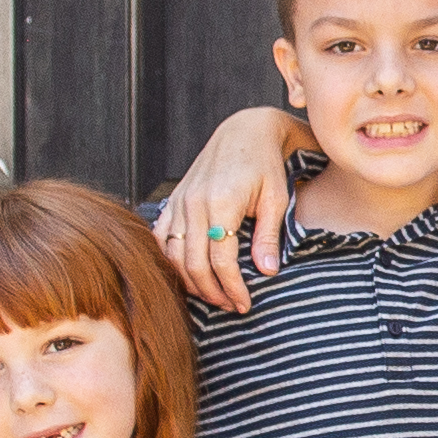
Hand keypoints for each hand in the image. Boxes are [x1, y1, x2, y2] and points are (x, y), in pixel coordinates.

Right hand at [153, 105, 314, 310]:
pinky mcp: (173, 200)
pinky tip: (188, 275)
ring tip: (213, 295)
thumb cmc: (265, 165)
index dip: (232, 287)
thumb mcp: (276, 199)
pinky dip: (170, 261)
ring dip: (190, 281)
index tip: (244, 304)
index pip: (221, 259)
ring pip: (173, 255)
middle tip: (231, 306)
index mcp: (222, 202)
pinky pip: (161, 238)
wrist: (244, 131)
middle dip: (212, 291)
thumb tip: (268, 271)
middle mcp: (194, 202)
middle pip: (193, 263)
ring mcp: (179, 201)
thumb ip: (268, 236)